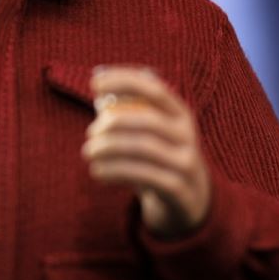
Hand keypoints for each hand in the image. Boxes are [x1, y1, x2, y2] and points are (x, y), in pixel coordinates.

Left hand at [80, 66, 210, 238]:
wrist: (190, 198)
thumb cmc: (158, 157)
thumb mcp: (152, 133)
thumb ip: (131, 115)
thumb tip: (100, 97)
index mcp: (180, 113)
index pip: (155, 89)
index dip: (125, 81)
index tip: (94, 82)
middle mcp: (187, 134)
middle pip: (148, 120)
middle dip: (113, 122)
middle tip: (89, 132)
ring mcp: (186, 162)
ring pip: (144, 148)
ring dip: (109, 148)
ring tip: (88, 152)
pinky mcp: (178, 188)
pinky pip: (144, 176)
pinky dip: (115, 172)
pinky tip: (98, 172)